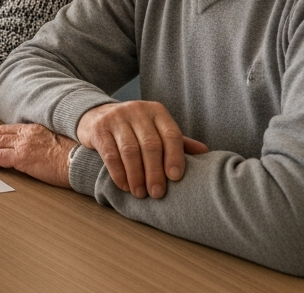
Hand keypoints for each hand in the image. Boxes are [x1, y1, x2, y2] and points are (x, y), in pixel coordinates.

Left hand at [0, 123, 74, 187]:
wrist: (78, 162)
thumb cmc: (73, 156)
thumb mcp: (56, 143)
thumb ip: (42, 142)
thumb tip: (35, 151)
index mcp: (36, 129)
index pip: (11, 129)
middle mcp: (27, 134)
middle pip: (0, 134)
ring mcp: (24, 145)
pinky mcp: (22, 157)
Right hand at [76, 101, 209, 198]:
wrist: (97, 115)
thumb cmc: (134, 128)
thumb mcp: (155, 129)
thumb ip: (177, 142)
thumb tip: (206, 153)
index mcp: (156, 111)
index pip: (171, 134)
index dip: (175, 157)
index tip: (176, 178)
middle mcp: (137, 111)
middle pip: (150, 145)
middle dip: (155, 172)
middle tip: (157, 193)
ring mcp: (116, 118)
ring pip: (130, 150)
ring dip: (136, 176)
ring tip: (140, 194)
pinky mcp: (99, 128)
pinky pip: (110, 154)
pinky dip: (119, 173)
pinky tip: (125, 186)